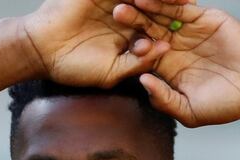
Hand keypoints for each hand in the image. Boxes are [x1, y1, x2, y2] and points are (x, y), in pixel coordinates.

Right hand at [23, 0, 190, 87]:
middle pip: (154, 7)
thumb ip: (139, 63)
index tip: (197, 30)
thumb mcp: (113, 72)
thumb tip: (165, 50)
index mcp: (128, 36)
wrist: (42, 50)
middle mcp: (123, 17)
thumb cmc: (74, 67)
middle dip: (173, 6)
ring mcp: (112, 2)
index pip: (157, 29)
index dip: (174, 28)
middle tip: (195, 4)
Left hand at [113, 0, 239, 126]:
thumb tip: (141, 82)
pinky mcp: (204, 18)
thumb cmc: (224, 106)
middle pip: (147, 29)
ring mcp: (189, 30)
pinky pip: (183, 6)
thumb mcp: (189, 111)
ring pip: (162, 14)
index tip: (109, 44)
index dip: (128, 47)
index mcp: (166, 67)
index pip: (141, 53)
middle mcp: (174, 46)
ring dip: (147, 7)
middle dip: (132, 21)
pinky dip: (169, 1)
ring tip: (131, 1)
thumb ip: (165, 99)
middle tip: (116, 13)